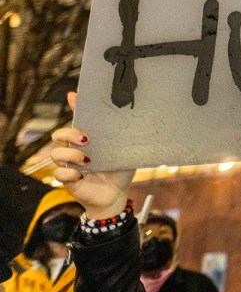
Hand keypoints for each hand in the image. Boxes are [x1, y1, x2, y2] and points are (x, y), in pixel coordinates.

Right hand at [49, 92, 134, 219]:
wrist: (116, 194)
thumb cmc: (119, 170)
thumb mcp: (123, 149)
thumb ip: (123, 135)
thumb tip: (133, 113)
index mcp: (86, 140)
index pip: (75, 120)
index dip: (72, 107)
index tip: (73, 97)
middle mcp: (74, 150)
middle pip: (58, 135)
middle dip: (69, 134)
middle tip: (86, 140)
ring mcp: (69, 164)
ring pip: (55, 153)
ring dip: (70, 155)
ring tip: (87, 160)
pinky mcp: (67, 179)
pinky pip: (58, 173)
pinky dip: (69, 173)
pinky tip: (82, 175)